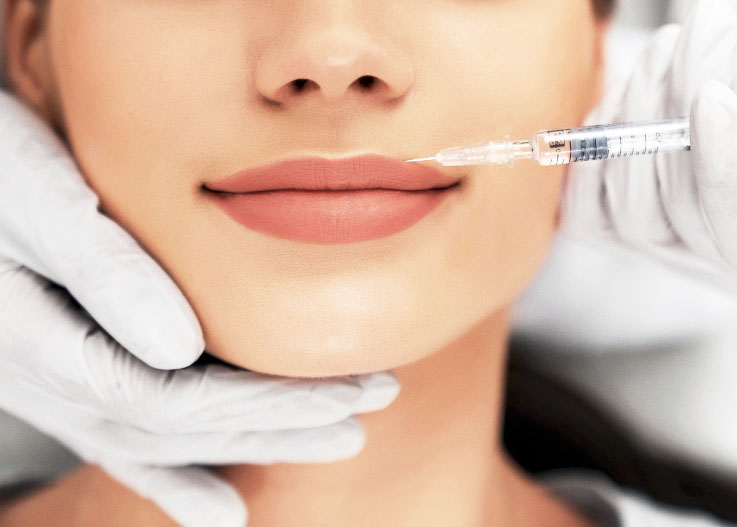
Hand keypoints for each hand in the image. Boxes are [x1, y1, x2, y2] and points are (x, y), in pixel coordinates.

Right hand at [0, 91, 400, 526]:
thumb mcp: (38, 192)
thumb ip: (102, 267)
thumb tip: (180, 349)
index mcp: (37, 339)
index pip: (167, 397)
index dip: (257, 406)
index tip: (340, 397)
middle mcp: (42, 379)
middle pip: (175, 427)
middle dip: (277, 423)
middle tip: (368, 404)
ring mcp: (53, 385)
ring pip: (162, 439)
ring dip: (252, 442)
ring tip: (338, 438)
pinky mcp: (70, 373)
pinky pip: (127, 441)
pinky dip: (180, 479)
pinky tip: (224, 513)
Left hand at [560, 0, 736, 291]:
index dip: (723, 169)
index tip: (714, 95)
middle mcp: (718, 265)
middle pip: (676, 211)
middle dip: (675, 113)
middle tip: (692, 35)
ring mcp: (661, 253)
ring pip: (626, 206)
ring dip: (635, 115)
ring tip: (664, 51)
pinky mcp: (615, 231)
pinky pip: (585, 209)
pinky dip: (596, 148)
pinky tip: (626, 96)